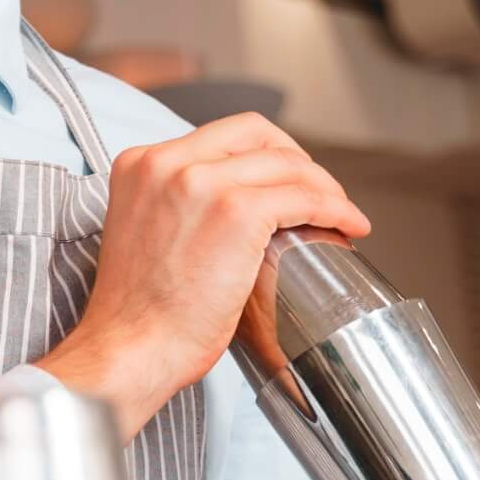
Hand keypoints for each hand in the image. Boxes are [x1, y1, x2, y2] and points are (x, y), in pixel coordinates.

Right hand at [33, 113, 368, 437]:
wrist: (131, 345)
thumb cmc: (139, 310)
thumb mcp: (143, 230)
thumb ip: (174, 204)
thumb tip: (221, 209)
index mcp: (141, 163)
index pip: (221, 134)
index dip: (264, 153)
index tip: (284, 179)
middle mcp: (168, 162)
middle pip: (258, 134)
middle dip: (299, 159)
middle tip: (319, 191)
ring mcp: (202, 183)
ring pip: (288, 164)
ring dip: (326, 187)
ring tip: (341, 215)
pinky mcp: (238, 212)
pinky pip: (305, 198)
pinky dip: (336, 210)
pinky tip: (348, 226)